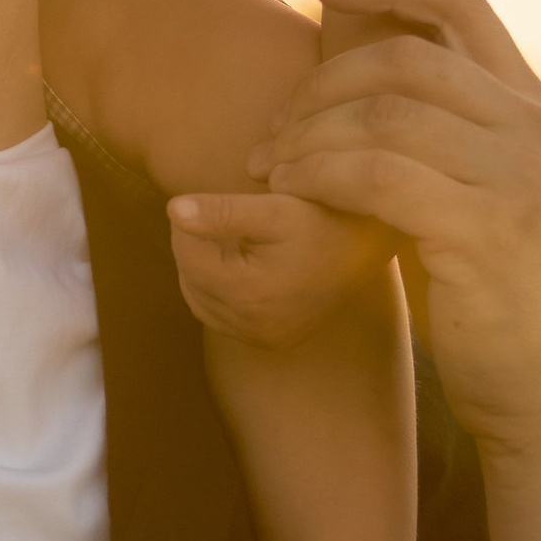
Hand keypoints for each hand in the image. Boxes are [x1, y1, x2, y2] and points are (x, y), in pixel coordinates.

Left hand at [166, 186, 391, 347]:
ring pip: (200, 301)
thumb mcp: (274, 208)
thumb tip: (172, 209)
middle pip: (190, 278)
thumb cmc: (323, 217)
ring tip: (225, 238)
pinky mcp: (272, 342)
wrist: (368, 245)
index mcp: (248, 292)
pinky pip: (222, 318)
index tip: (207, 198)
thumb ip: (221, 210)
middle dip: (194, 245)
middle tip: (217, 216)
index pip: (185, 253)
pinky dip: (217, 292)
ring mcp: (262, 338)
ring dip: (201, 269)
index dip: (188, 220)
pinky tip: (235, 266)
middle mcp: (252, 326)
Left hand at [176, 0, 540, 449]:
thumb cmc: (483, 288)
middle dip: (321, 85)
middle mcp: (535, 128)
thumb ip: (442, 131)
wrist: (533, 385)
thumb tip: (368, 74)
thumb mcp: (473, 191)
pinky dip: (319, 173)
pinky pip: (376, 172)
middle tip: (271, 132)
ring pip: (383, 114)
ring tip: (270, 166)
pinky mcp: (487, 225)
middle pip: (403, 57)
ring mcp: (518, 174)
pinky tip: (288, 190)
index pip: (462, 3)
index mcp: (535, 106)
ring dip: (308, 134)